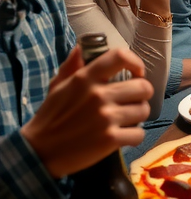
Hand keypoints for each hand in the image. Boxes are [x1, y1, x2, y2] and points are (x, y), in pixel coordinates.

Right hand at [22, 47, 153, 177]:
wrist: (39, 151)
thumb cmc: (51, 117)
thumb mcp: (57, 87)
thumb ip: (72, 66)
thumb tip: (81, 47)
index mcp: (84, 79)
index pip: (120, 56)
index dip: (136, 63)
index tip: (137, 73)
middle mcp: (97, 95)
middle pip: (143, 87)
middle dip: (140, 96)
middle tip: (130, 102)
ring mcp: (105, 117)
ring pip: (144, 110)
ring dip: (137, 117)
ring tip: (124, 120)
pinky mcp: (110, 139)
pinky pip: (139, 134)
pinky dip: (133, 137)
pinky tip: (121, 137)